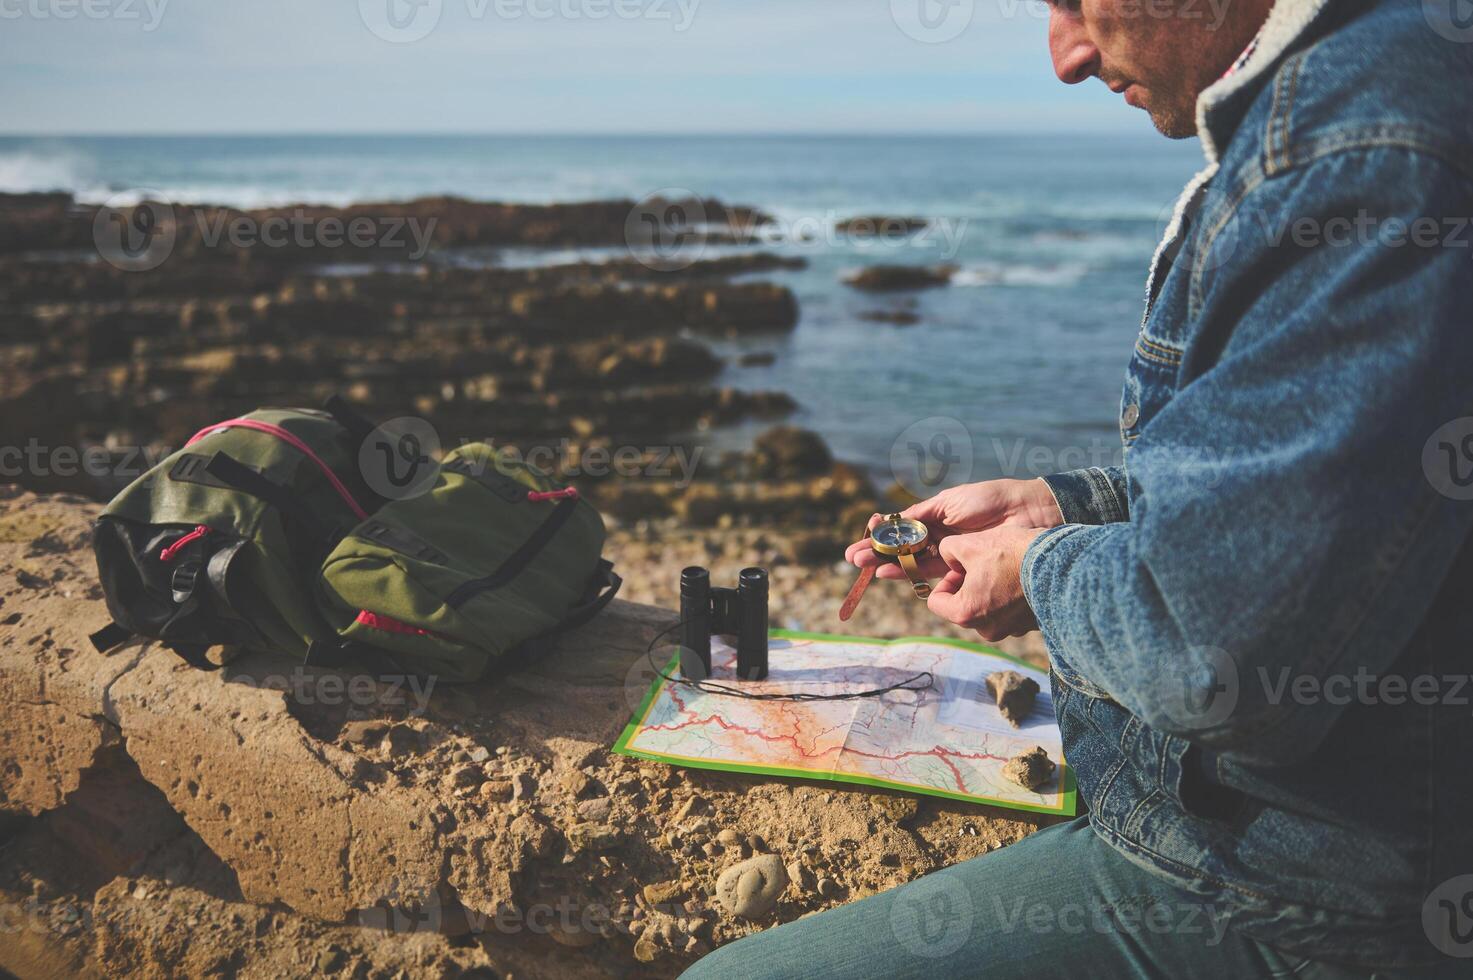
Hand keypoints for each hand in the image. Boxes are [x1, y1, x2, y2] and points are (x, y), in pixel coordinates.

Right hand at [844, 478, 1062, 581]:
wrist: (1026, 513)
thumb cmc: (991, 500)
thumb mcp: (951, 502)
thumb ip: (923, 514)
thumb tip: (896, 521)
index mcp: (937, 517)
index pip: (903, 528)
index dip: (884, 533)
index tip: (866, 534)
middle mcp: (940, 536)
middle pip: (903, 547)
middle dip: (878, 552)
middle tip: (854, 558)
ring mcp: (950, 553)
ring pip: (912, 561)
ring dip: (888, 564)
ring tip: (867, 567)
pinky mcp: (961, 568)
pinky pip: (931, 571)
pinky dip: (910, 573)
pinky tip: (892, 572)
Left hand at [926, 526, 1045, 641]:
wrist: (1061, 563)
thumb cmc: (1013, 554)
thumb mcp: (970, 544)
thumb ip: (948, 550)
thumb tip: (949, 557)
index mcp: (966, 614)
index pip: (937, 602)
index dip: (946, 580)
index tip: (962, 566)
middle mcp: (987, 629)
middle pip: (964, 606)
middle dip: (969, 584)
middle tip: (984, 563)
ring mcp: (1011, 630)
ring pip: (988, 608)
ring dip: (991, 589)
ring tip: (1006, 568)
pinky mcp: (1030, 625)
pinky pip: (1011, 611)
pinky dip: (1012, 596)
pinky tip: (1022, 577)